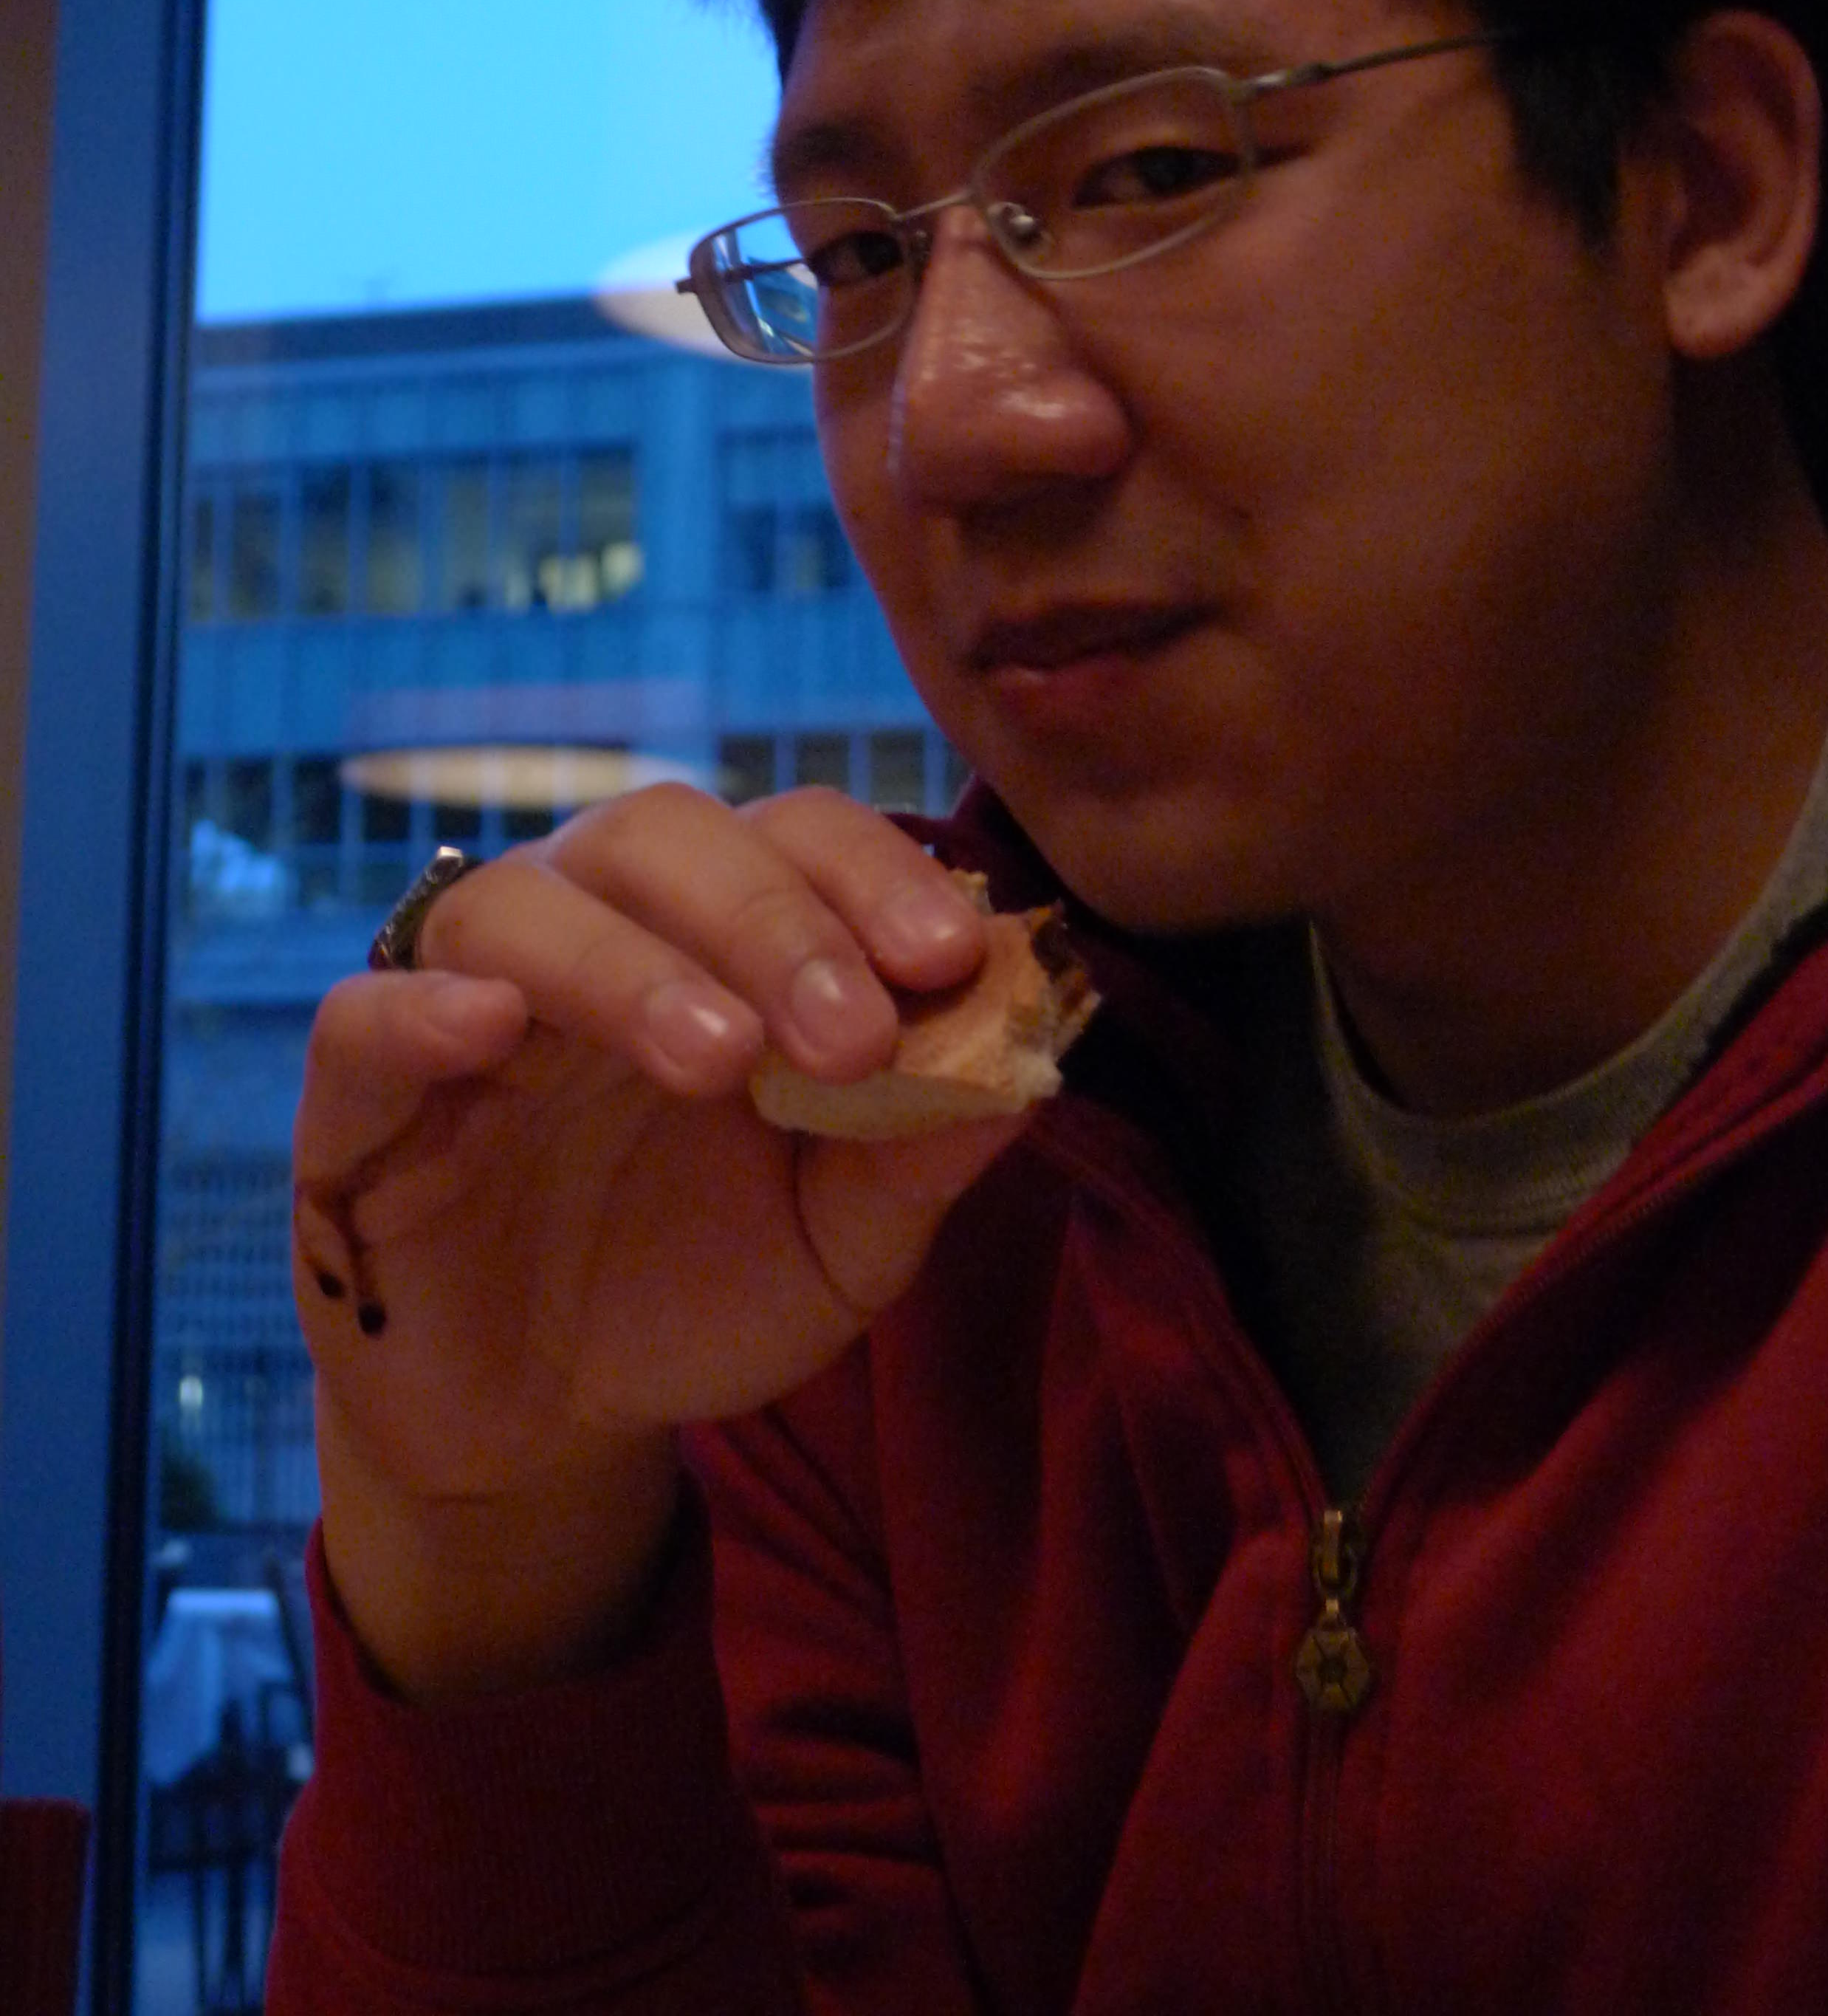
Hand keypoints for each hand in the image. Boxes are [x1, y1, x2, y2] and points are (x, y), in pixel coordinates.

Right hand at [294, 786, 1018, 1691]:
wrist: (544, 1423)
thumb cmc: (697, 1289)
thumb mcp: (839, 1245)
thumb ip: (921, 1155)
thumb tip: (1034, 1067)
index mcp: (718, 935)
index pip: (797, 838)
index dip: (875, 876)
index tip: (955, 957)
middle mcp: (596, 926)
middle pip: (665, 836)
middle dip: (773, 921)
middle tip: (851, 1034)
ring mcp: (470, 994)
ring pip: (526, 903)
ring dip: (632, 963)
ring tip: (720, 1059)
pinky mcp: (362, 1092)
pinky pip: (366, 1010)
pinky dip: (423, 1005)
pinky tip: (489, 1026)